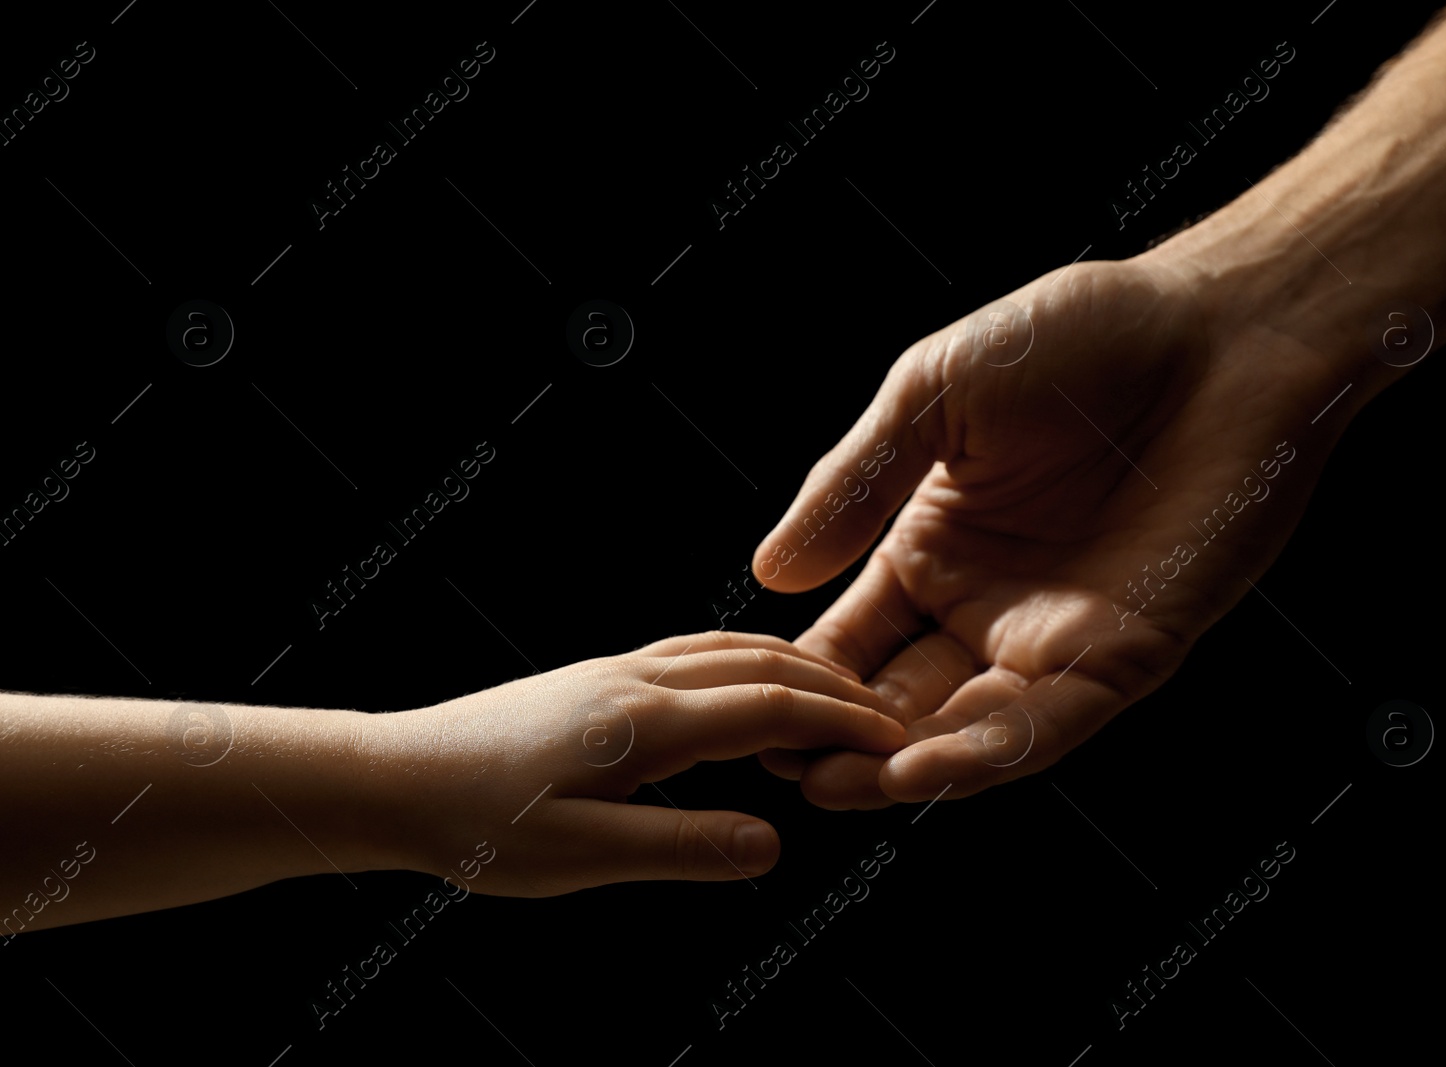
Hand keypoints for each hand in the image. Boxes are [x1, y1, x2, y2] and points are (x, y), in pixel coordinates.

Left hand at [363, 631, 903, 893]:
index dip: (844, 725)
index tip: (900, 744)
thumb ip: (681, 845)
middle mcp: (639, 680)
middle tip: (894, 720)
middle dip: (838, 690)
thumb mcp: (581, 855)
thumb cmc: (478, 823)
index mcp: (645, 723)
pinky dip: (750, 661)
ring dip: (797, 667)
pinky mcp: (599, 678)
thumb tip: (775, 843)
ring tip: (843, 697)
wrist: (394, 775)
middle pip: (764, 666)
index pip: (773, 709)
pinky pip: (697, 652)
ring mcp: (618, 671)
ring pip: (731, 648)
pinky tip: (752, 684)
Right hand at [751, 251, 1350, 806]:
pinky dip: (984, 753)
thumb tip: (771, 572)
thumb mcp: (934, 394)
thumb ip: (856, 484)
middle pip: (896, 698)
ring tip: (828, 784)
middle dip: (835, 737)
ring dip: (897, 763)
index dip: (797, 673)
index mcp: (933, 546)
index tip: (739, 706)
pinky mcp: (1124, 655)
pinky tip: (921, 769)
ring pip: (964, 729)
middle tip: (772, 768)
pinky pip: (1046, 723)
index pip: (849, 635)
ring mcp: (1054, 636)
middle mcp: (988, 605)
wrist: (1218, 330)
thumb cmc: (1081, 336)